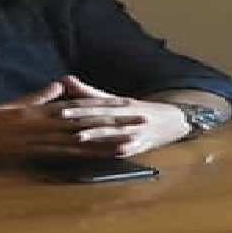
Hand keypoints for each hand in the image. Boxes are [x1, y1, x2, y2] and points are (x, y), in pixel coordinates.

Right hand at [0, 80, 144, 161]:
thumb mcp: (10, 106)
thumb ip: (37, 98)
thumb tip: (59, 86)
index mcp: (35, 108)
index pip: (74, 105)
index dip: (100, 104)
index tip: (123, 102)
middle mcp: (39, 121)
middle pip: (83, 119)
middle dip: (112, 119)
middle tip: (137, 118)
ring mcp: (35, 137)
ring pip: (77, 136)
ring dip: (105, 138)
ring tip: (129, 139)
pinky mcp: (28, 152)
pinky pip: (61, 153)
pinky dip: (82, 154)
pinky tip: (99, 156)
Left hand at [57, 75, 190, 155]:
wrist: (172, 121)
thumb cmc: (136, 110)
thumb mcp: (114, 100)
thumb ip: (88, 93)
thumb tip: (64, 79)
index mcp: (121, 103)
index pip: (96, 103)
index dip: (77, 105)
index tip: (59, 107)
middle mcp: (129, 115)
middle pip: (102, 116)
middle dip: (82, 117)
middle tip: (61, 118)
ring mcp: (136, 132)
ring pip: (113, 133)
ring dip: (96, 135)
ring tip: (79, 136)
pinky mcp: (141, 147)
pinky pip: (126, 149)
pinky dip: (115, 151)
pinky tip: (103, 153)